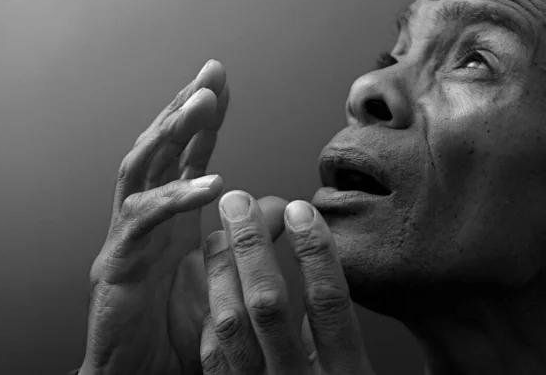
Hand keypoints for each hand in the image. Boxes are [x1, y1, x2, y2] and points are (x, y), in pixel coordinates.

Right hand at [79, 60, 288, 374]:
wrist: (136, 374)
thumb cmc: (176, 330)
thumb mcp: (223, 277)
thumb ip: (248, 238)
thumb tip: (279, 204)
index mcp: (171, 218)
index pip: (186, 156)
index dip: (205, 120)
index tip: (225, 85)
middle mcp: (146, 218)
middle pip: (161, 149)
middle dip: (185, 108)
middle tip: (212, 72)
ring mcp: (127, 237)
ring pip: (142, 170)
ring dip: (171, 133)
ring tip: (202, 102)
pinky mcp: (118, 266)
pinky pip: (144, 224)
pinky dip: (176, 200)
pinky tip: (212, 183)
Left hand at [200, 191, 375, 374]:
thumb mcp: (351, 372)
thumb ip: (333, 328)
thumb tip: (321, 260)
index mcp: (343, 374)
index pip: (329, 303)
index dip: (314, 252)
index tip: (300, 209)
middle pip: (269, 304)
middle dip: (251, 246)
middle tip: (238, 201)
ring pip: (231, 321)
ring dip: (221, 269)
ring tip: (219, 230)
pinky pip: (212, 349)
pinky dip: (208, 307)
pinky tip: (208, 276)